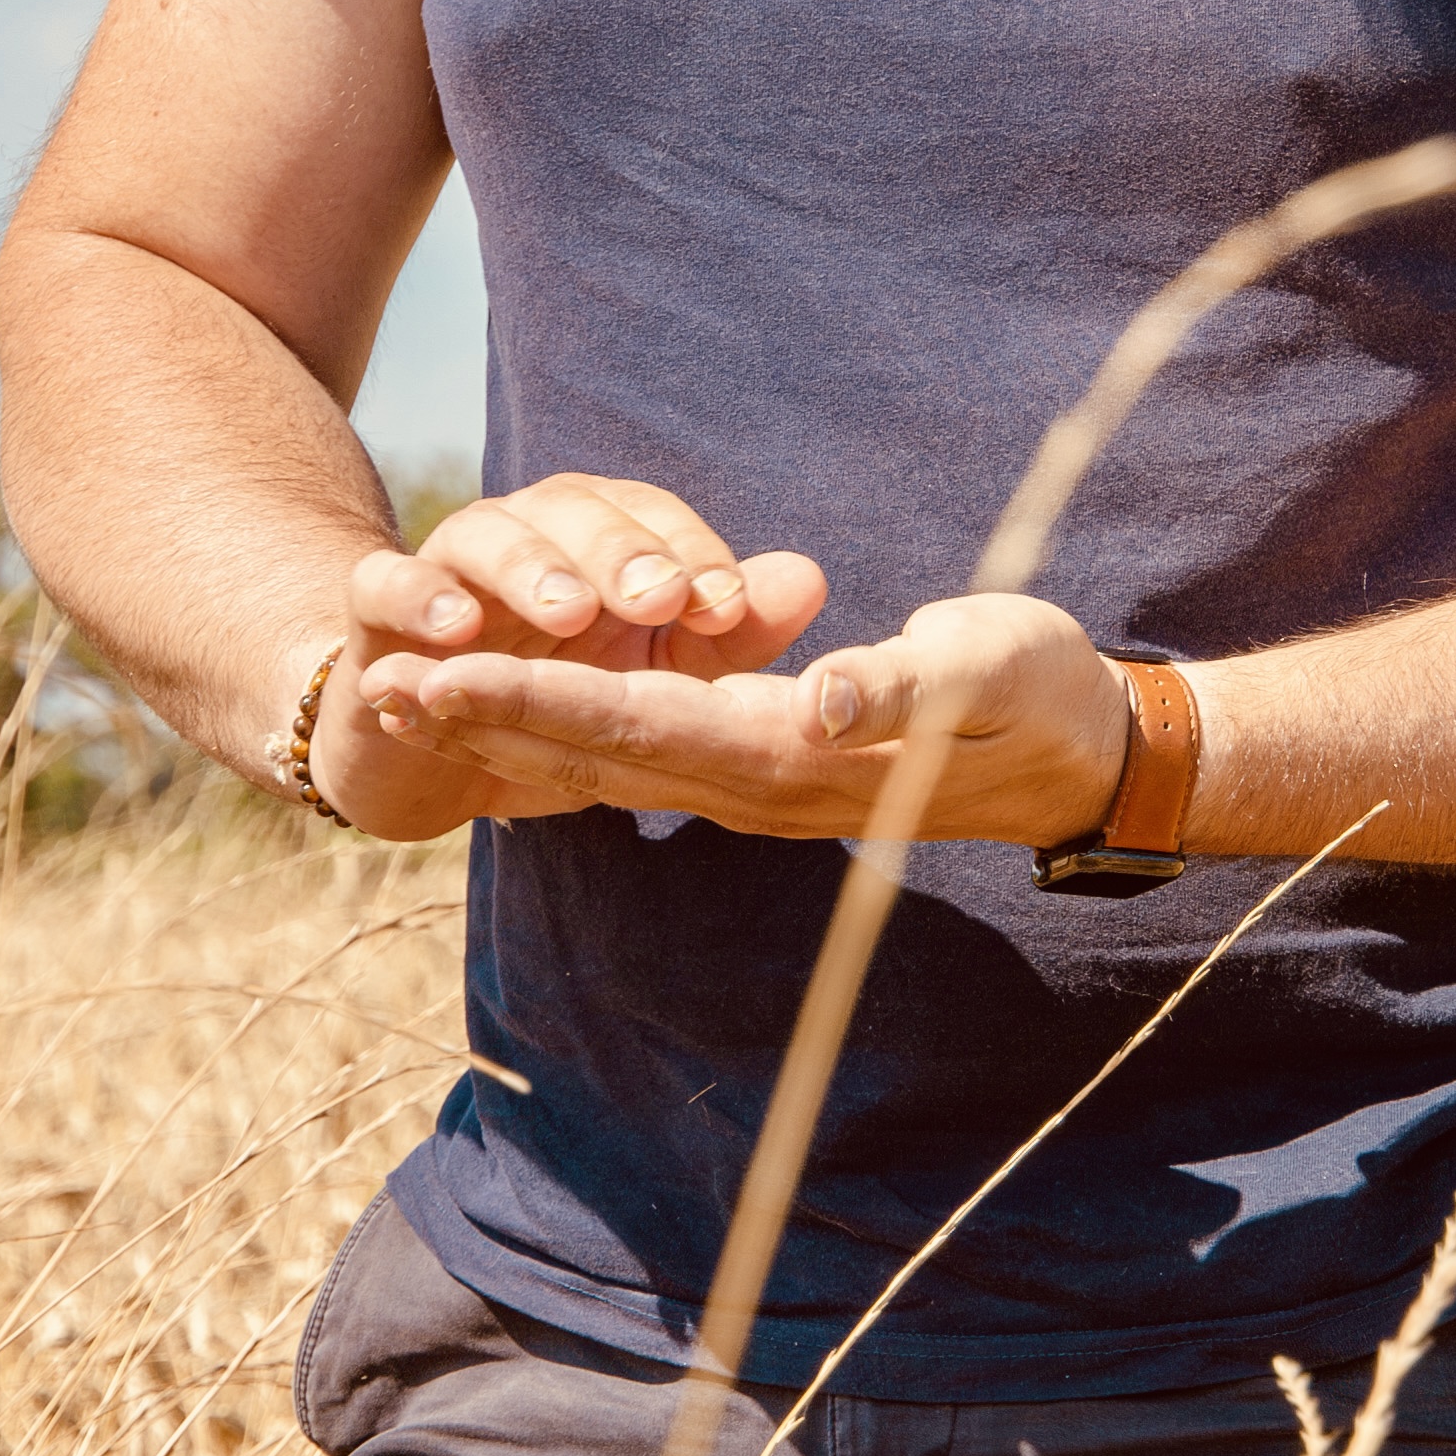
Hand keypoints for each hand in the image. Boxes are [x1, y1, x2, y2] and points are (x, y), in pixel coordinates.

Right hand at [310, 471, 828, 841]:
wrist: (425, 747)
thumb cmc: (556, 697)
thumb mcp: (651, 679)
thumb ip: (726, 634)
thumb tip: (810, 577)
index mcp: (597, 538)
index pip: (653, 519)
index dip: (694, 555)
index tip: (732, 605)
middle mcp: (527, 533)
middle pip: (575, 510)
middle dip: (623, 553)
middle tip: (663, 600)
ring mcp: (447, 564)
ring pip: (486, 534)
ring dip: (532, 568)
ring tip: (571, 613)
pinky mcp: (377, 608)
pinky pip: (387, 581)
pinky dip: (420, 598)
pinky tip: (456, 631)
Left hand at [347, 565, 1137, 858]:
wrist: (1084, 760)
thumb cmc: (1041, 696)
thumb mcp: (989, 672)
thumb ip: (901, 689)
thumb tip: (819, 698)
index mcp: (795, 756)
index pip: (640, 725)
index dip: (534, 699)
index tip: (443, 676)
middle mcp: (754, 783)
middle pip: (592, 752)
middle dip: (482, 719)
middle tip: (372, 683)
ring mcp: (753, 782)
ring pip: (602, 760)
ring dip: (501, 731)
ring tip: (401, 697)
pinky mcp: (761, 763)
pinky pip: (639, 752)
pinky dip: (559, 731)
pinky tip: (500, 710)